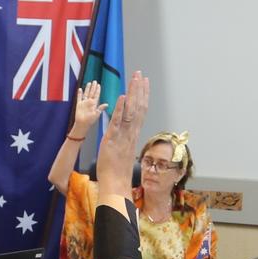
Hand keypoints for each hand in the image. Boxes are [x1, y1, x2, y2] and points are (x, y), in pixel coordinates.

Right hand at [72, 81, 107, 133]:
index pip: (96, 95)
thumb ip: (101, 108)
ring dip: (87, 88)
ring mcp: (84, 103)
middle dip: (93, 87)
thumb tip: (107, 104)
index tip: (99, 85)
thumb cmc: (90, 120)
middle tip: (95, 81)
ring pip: (86, 94)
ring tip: (89, 83)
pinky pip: (79, 97)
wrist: (82, 124)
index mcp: (94, 104)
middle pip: (91, 93)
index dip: (97, 90)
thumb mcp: (97, 114)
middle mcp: (89, 102)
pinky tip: (80, 89)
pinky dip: (79, 93)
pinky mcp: (79, 104)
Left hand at [96, 71, 148, 198]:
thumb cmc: (117, 170)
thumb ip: (124, 138)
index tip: (144, 83)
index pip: (140, 112)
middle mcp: (131, 134)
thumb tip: (123, 129)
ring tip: (135, 79)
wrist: (116, 184)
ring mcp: (123, 137)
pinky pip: (118, 123)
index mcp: (133, 135)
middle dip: (139, 89)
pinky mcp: (113, 141)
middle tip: (140, 74)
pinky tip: (123, 96)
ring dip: (133, 94)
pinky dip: (121, 109)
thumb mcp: (122, 150)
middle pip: (139, 108)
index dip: (143, 96)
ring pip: (132, 112)